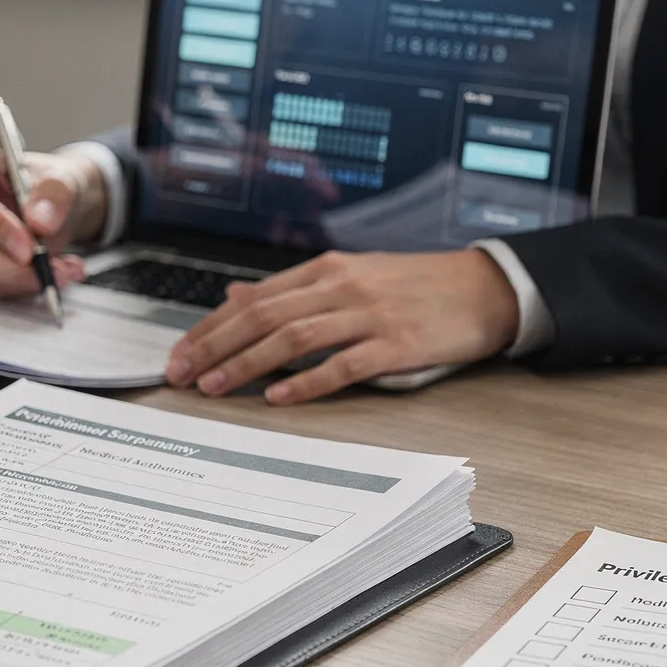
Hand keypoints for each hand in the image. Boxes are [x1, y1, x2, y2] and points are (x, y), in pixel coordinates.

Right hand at [0, 145, 106, 296]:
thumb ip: (55, 194)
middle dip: (16, 268)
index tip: (29, 249)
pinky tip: (54, 274)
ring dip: (26, 280)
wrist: (56, 207)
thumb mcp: (65, 179)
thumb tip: (39, 220)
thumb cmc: (50, 186)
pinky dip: (25, 287)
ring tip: (66, 270)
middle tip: (58, 270)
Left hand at [166, 249, 520, 404]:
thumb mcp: (350, 275)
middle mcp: (342, 287)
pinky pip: (343, 364)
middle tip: (182, 373)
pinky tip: (279, 397)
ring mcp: (369, 315)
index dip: (211, 326)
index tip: (181, 352)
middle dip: (215, 345)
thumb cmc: (415, 286)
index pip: (254, 298)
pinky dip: (308, 382)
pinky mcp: (396, 345)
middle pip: (263, 316)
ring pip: (294, 338)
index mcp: (326, 269)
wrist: (485, 288)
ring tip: (215, 386)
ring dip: (248, 363)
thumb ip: (293, 289)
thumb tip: (236, 295)